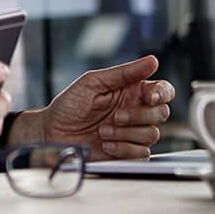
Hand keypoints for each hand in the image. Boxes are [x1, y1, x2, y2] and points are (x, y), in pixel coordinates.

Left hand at [8, 56, 174, 160]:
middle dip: (139, 116)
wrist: (52, 133)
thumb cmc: (68, 105)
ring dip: (126, 133)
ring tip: (102, 131)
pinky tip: (106, 144)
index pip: (163, 90)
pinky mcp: (127, 152)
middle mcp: (135, 111)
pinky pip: (142, 153)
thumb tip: (152, 61)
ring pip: (152, 134)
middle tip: (115, 116)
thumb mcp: (93, 82)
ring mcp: (132, 133)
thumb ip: (124, 73)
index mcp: (130, 91)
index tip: (149, 97)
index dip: (162, 93)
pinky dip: (123, 149)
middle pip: (161, 113)